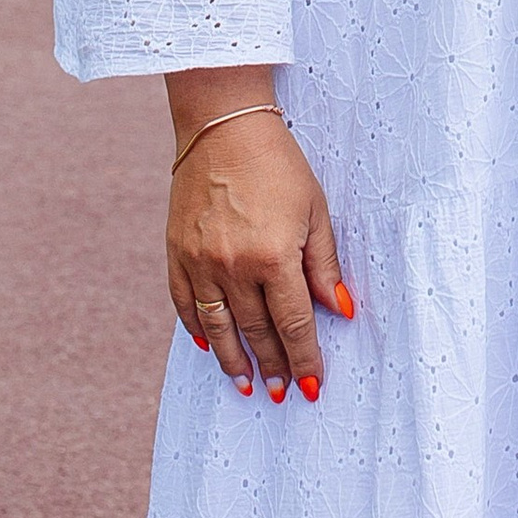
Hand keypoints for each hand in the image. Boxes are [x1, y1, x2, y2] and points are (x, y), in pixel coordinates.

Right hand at [167, 86, 351, 403]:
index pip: (294, 323)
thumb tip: (340, 311)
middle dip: (272, 365)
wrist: (223, 124)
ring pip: (217, 327)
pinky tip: (207, 345)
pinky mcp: (177, 251)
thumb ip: (324, 264)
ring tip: (246, 385)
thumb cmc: (278, 164)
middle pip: (256, 331)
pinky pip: (184, 303)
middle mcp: (234, 266)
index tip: (312, 385)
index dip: (305, 358)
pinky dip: (196, 328)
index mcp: (274, 255)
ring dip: (233, 360)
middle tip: (280, 392)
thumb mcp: (315, 209)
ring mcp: (200, 261)